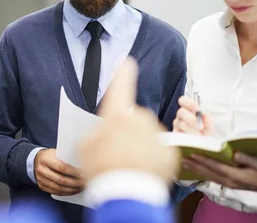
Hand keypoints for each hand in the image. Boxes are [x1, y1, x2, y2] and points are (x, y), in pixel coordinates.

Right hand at [34, 148, 84, 195]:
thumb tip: (83, 163)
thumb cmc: (51, 155)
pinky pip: (55, 192)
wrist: (36, 160)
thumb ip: (66, 158)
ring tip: (81, 187)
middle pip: (61, 180)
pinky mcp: (42, 186)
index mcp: (46, 159)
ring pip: (58, 188)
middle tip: (85, 182)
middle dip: (75, 183)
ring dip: (72, 189)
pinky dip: (66, 193)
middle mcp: (41, 170)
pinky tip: (74, 190)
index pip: (62, 167)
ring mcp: (40, 179)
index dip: (74, 172)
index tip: (84, 173)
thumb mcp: (56, 152)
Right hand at [80, 58, 179, 183]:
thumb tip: (104, 130)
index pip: (122, 86)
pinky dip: (152, 157)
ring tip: (129, 164)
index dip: (123, 72)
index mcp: (117, 115)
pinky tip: (142, 169)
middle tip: (117, 150)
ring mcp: (156, 134)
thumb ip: (95, 132)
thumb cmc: (102, 170)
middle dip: (127, 130)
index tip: (127, 61)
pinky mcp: (169, 151)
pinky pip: (159, 149)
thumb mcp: (86, 147)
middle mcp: (140, 119)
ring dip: (140, 144)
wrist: (127, 195)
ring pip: (147, 135)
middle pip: (133, 118)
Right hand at [173, 95, 213, 135]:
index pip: (183, 100)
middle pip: (180, 112)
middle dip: (191, 119)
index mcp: (188, 109)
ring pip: (180, 124)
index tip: (198, 109)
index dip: (189, 103)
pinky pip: (177, 133)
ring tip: (199, 135)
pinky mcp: (175, 134)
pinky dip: (186, 136)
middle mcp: (181, 116)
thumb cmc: (207, 132)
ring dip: (191, 129)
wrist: (206, 144)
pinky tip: (192, 139)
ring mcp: (177, 125)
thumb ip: (207, 118)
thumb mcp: (210, 124)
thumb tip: (203, 113)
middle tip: (200, 126)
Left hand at [182, 152, 256, 195]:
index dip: (203, 160)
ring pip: (209, 176)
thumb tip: (233, 153)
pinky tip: (197, 170)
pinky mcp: (229, 184)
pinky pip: (213, 178)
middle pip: (208, 172)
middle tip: (182, 158)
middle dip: (194, 165)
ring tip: (185, 163)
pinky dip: (203, 173)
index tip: (192, 154)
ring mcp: (228, 184)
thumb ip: (245, 158)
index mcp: (235, 176)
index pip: (215, 166)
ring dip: (196, 169)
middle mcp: (229, 181)